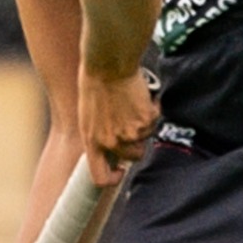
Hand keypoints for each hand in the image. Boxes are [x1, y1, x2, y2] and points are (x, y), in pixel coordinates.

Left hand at [78, 65, 157, 185]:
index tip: (120, 171)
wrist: (107, 64)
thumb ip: (99, 135)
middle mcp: (111, 142)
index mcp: (91, 141)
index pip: (100, 177)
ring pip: (146, 138)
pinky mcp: (145, 121)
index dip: (112, 178)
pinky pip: (154, 121)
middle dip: (136, 143)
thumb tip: (112, 149)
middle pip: (133, 156)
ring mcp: (130, 133)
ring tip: (132, 105)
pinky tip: (140, 97)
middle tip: (133, 123)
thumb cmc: (94, 84)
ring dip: (144, 125)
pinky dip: (152, 110)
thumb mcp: (88, 116)